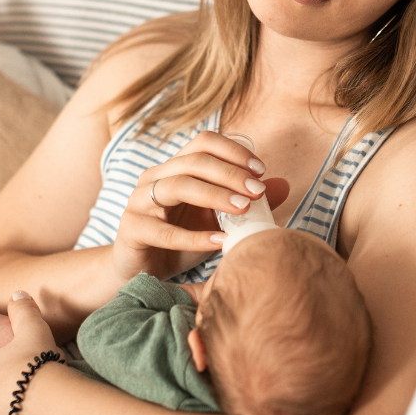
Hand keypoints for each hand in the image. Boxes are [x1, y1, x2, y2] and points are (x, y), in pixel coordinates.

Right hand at [112, 130, 288, 282]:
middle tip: (256, 190)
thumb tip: (284, 185)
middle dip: (229, 173)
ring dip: (214, 195)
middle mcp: (154, 177)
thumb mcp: (217, 220)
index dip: (233, 151)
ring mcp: (139, 201)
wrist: (142, 272)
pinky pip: (164, 231)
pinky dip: (196, 237)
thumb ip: (247, 201)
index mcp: (175, 167)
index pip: (203, 142)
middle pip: (193, 161)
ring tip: (243, 208)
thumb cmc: (181, 241)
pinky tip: (222, 242)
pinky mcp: (131, 230)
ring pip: (177, 186)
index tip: (260, 170)